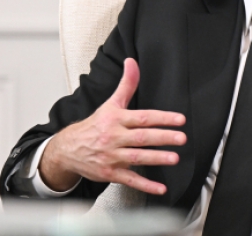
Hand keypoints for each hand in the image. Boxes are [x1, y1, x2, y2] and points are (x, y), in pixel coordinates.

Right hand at [37, 58, 186, 193]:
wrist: (69, 148)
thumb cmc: (95, 125)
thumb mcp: (111, 103)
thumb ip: (126, 84)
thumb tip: (132, 62)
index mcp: (116, 119)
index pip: (143, 117)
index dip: (162, 118)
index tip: (179, 119)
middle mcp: (114, 137)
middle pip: (142, 137)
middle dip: (162, 137)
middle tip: (181, 138)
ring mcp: (112, 156)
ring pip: (136, 158)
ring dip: (156, 158)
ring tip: (174, 158)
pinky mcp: (110, 173)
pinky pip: (130, 179)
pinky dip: (146, 185)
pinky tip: (160, 188)